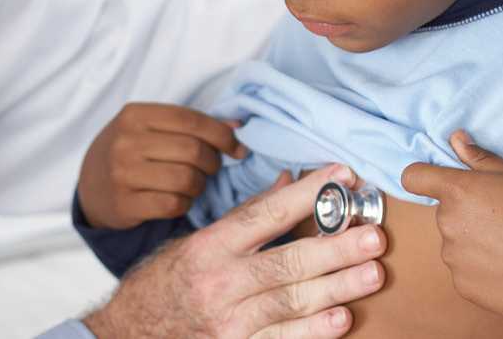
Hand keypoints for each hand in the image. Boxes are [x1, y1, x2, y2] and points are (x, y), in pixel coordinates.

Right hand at [78, 103, 247, 228]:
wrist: (91, 185)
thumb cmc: (132, 151)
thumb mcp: (152, 128)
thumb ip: (193, 126)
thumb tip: (239, 129)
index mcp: (134, 115)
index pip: (192, 120)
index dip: (223, 135)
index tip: (237, 148)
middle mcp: (125, 141)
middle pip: (193, 150)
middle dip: (213, 162)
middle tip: (211, 168)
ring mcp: (122, 174)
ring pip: (186, 179)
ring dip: (200, 184)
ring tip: (193, 183)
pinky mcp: (124, 204)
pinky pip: (173, 204)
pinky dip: (185, 203)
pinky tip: (178, 198)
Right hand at [83, 165, 387, 338]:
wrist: (128, 336)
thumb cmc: (166, 285)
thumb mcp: (196, 244)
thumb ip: (245, 216)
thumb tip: (289, 182)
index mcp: (208, 247)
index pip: (264, 215)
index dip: (306, 195)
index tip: (343, 178)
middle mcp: (217, 283)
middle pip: (285, 261)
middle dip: (334, 248)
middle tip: (374, 236)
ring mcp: (227, 322)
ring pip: (289, 302)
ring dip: (336, 287)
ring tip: (373, 274)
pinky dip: (312, 332)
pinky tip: (341, 320)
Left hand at [400, 130, 502, 317]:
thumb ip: (480, 158)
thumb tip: (456, 138)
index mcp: (458, 191)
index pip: (414, 177)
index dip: (422, 176)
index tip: (433, 180)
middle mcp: (447, 223)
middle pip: (445, 212)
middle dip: (465, 212)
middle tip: (500, 218)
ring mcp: (453, 257)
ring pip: (455, 242)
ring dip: (473, 242)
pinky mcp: (461, 284)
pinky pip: (464, 270)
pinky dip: (480, 268)